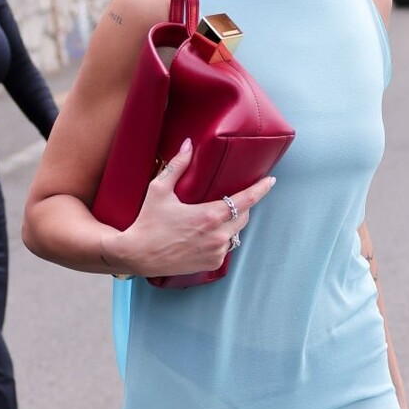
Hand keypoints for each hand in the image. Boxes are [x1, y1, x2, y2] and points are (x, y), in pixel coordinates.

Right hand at [109, 141, 275, 278]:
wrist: (137, 255)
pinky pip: (226, 248)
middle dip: (242, 206)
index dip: (261, 189)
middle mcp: (218, 236)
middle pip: (244, 216)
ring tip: (215, 217)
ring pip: (235, 233)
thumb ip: (177, 166)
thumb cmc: (147, 222)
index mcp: (209, 215)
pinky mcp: (212, 264)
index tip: (270, 181)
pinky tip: (207, 234)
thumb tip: (188, 144)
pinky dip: (221, 239)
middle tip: (232, 198)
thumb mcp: (159, 190)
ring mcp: (216, 252)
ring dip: (231, 224)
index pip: (246, 200)